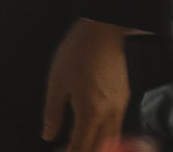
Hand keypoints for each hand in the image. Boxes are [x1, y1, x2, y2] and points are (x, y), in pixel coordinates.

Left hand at [42, 18, 131, 151]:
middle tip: (67, 151)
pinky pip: (117, 128)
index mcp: (90, 111)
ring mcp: (120, 108)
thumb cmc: (77, 53)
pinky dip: (105, 137)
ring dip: (96, 147)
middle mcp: (109, 114)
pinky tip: (92, 132)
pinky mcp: (125, 100)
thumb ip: (52, 112)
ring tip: (78, 145)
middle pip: (100, 148)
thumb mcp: (56, 82)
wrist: (103, 32)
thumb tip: (48, 134)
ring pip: (112, 141)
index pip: (82, 146)